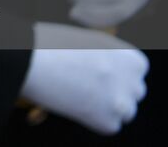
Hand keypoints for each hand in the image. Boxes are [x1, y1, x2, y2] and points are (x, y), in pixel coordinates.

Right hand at [20, 22, 147, 134]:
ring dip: (107, 107)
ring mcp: (122, 103)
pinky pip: (108, 126)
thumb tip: (107, 68)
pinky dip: (91, 119)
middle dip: (115, 91)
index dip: (117, 73)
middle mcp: (132, 80)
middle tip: (88, 86)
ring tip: (79, 95)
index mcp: (130, 57)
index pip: (136, 71)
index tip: (98, 73)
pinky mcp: (108, 122)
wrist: (32, 61)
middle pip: (133, 93)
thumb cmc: (50, 44)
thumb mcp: (87, 41)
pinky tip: (73, 104)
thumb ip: (106, 54)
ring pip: (124, 112)